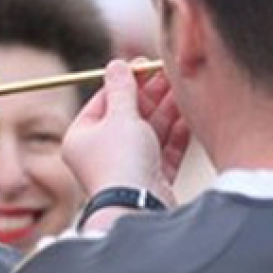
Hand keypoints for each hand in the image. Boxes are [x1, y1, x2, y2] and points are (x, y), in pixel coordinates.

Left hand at [62, 60, 185, 208]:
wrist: (136, 207)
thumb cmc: (120, 160)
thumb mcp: (120, 116)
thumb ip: (122, 89)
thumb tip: (116, 64)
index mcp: (81, 137)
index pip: (103, 101)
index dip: (125, 81)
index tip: (144, 64)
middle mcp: (101, 153)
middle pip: (128, 116)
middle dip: (151, 94)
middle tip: (170, 72)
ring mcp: (126, 167)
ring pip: (149, 132)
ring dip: (167, 110)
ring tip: (185, 88)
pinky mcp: (150, 180)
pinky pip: (164, 151)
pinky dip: (176, 134)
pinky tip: (191, 115)